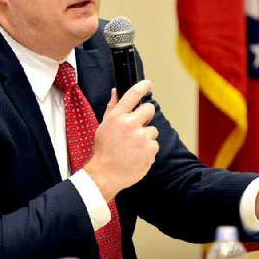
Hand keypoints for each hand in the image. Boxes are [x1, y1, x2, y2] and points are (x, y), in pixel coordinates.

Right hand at [84, 80, 159, 199]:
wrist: (105, 174)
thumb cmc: (103, 150)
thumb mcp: (103, 126)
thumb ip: (112, 108)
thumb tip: (116, 92)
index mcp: (117, 116)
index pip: (133, 94)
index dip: (143, 86)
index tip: (147, 84)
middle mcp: (130, 124)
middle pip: (149, 109)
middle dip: (146, 114)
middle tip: (139, 124)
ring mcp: (142, 137)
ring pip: (152, 130)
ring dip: (146, 137)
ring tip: (133, 147)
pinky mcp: (150, 150)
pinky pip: (154, 144)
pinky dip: (147, 150)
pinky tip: (137, 155)